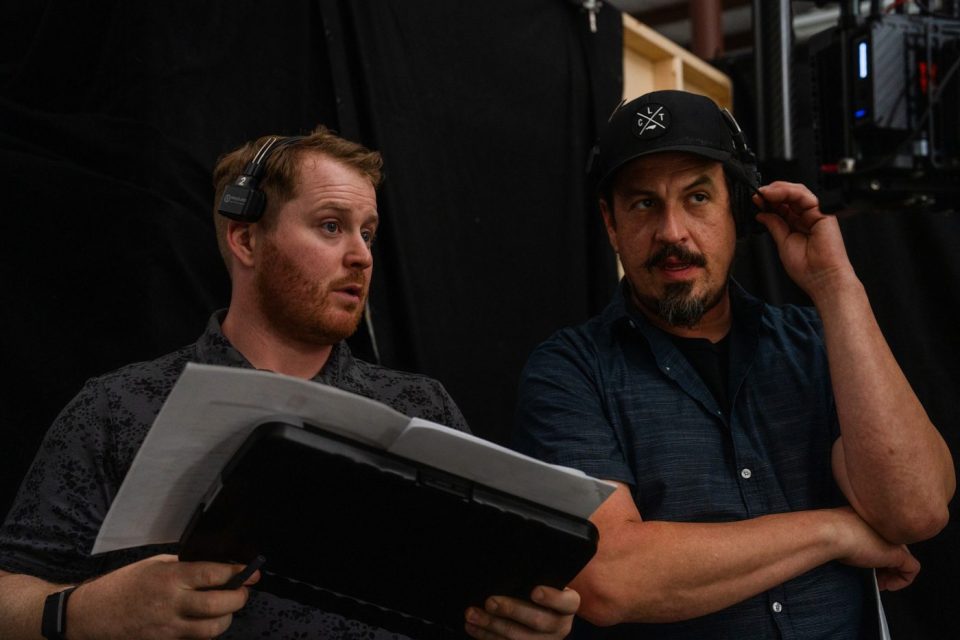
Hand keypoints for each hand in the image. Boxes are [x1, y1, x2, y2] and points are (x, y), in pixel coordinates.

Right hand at [67, 554, 257, 639]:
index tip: (251, 572)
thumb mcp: (154, 564)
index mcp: (170, 578)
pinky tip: (205, 622)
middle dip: (238, 598)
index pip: (214, 575)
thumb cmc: (122, 585)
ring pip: (212, 629)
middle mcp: (172, 604)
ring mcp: (168, 628)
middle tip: (242, 591)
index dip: (238, 573)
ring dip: (225, 618)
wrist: (90, 615)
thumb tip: (215, 568)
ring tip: (225, 608)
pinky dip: (206, 632)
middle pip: (219, 606)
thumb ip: (184, 567)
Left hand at [464, 586, 578, 639]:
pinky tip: (473, 627)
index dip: (551, 598)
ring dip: (492, 626)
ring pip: (519, 639)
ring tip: (472, 614)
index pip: (566, 602)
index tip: (534, 591)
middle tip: (490, 602)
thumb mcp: (544, 579)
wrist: (543, 610)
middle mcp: (560, 626)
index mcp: (568, 605)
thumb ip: (533, 576)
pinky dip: (487, 636)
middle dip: (511, 611)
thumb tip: (506, 569)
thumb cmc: (540, 587)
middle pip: (538, 621)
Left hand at [753, 182, 855, 298]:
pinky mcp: (823, 212)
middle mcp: (807, 217)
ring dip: (778, 190)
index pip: (782, 206)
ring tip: (763, 193)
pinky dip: (788, 192)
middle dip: (771, 193)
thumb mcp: (782, 242)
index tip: (755, 200)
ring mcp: (815, 214)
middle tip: (757, 195)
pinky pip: (805, 196)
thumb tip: (762, 213)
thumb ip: (774, 225)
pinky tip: (774, 195)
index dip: (768, 201)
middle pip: (789, 196)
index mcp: (797, 225)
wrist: (822, 278)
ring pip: (797, 192)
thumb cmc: (807, 268)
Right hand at [831, 507, 919, 590]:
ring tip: (878, 583)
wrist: (829, 533)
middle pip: (893, 548)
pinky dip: (902, 581)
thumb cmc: (827, 531)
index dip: (875, 555)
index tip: (865, 566)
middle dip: (884, 566)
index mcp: (871, 518)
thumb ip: (846, 536)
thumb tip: (843, 548)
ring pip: (902, 559)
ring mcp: (894, 539)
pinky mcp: (899, 553)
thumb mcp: (838, 532)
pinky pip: (912, 569)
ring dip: (891, 574)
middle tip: (872, 577)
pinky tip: (886, 585)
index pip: (881, 538)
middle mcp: (886, 526)